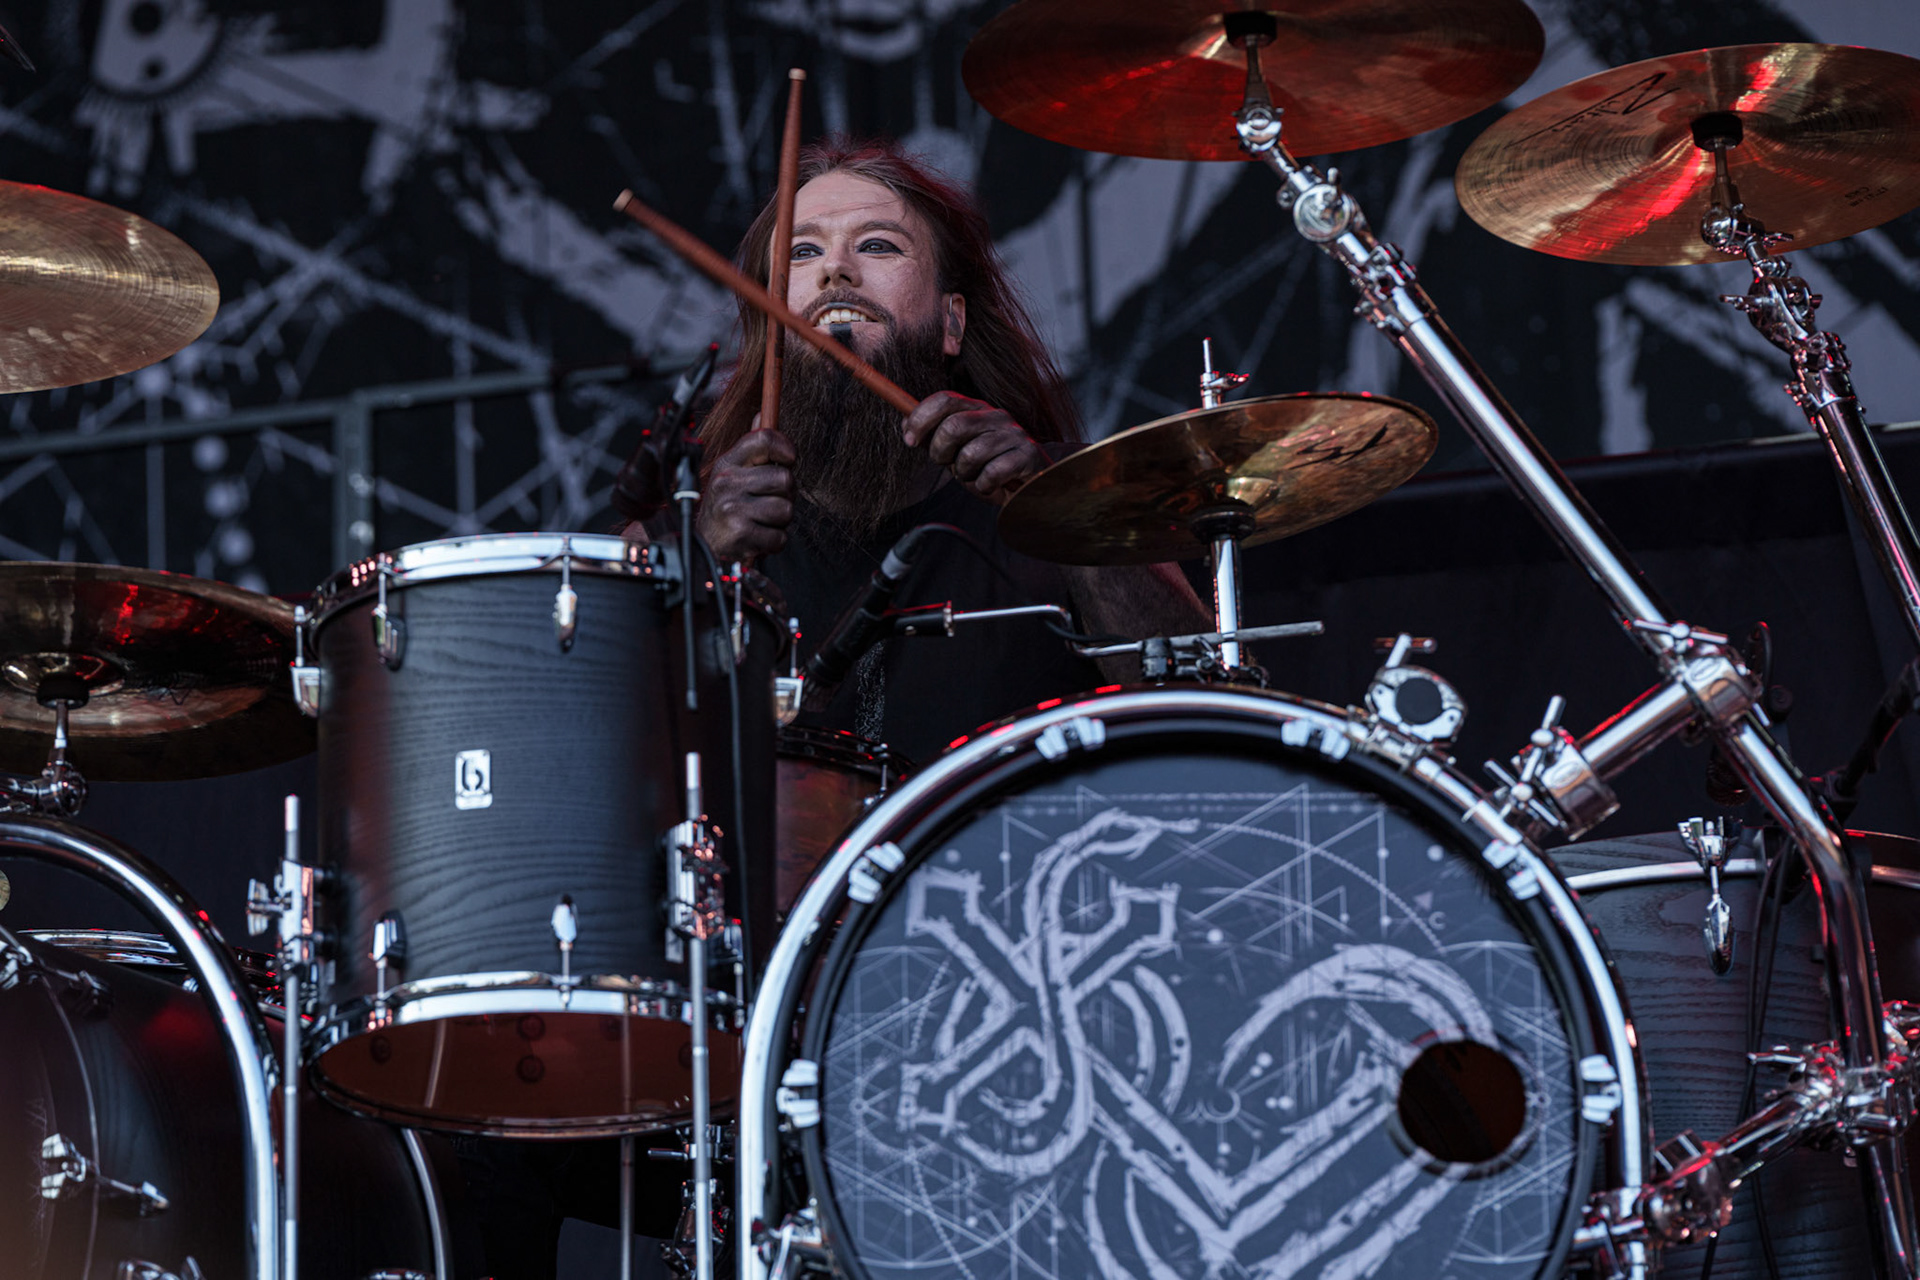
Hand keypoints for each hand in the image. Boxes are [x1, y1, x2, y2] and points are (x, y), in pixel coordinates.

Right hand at [697, 418, 794, 560]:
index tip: (788, 459)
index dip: (785, 448)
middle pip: (784, 478)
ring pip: (785, 509)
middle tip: (768, 501)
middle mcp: (728, 482)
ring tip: (761, 521)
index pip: (764, 439)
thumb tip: (762, 414)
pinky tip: (758, 537)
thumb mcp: (731, 473)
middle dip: (785, 494)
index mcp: (727, 463)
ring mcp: (733, 508)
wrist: (701, 546)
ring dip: (780, 521)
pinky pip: (779, 537)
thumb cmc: (724, 508)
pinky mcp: (740, 534)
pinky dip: (773, 542)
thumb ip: (751, 448)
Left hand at [902, 391, 1048, 502]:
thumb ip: (935, 436)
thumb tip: (905, 423)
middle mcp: (997, 416)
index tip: (909, 440)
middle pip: (953, 427)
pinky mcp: (1028, 455)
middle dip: (941, 452)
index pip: (944, 400)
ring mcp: (1014, 434)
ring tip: (976, 477)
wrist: (1029, 489)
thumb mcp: (958, 451)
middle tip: (948, 465)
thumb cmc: (989, 468)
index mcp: (977, 409)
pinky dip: (984, 487)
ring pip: (970, 455)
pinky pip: (991, 474)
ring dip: (964, 475)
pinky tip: (992, 485)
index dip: (921, 418)